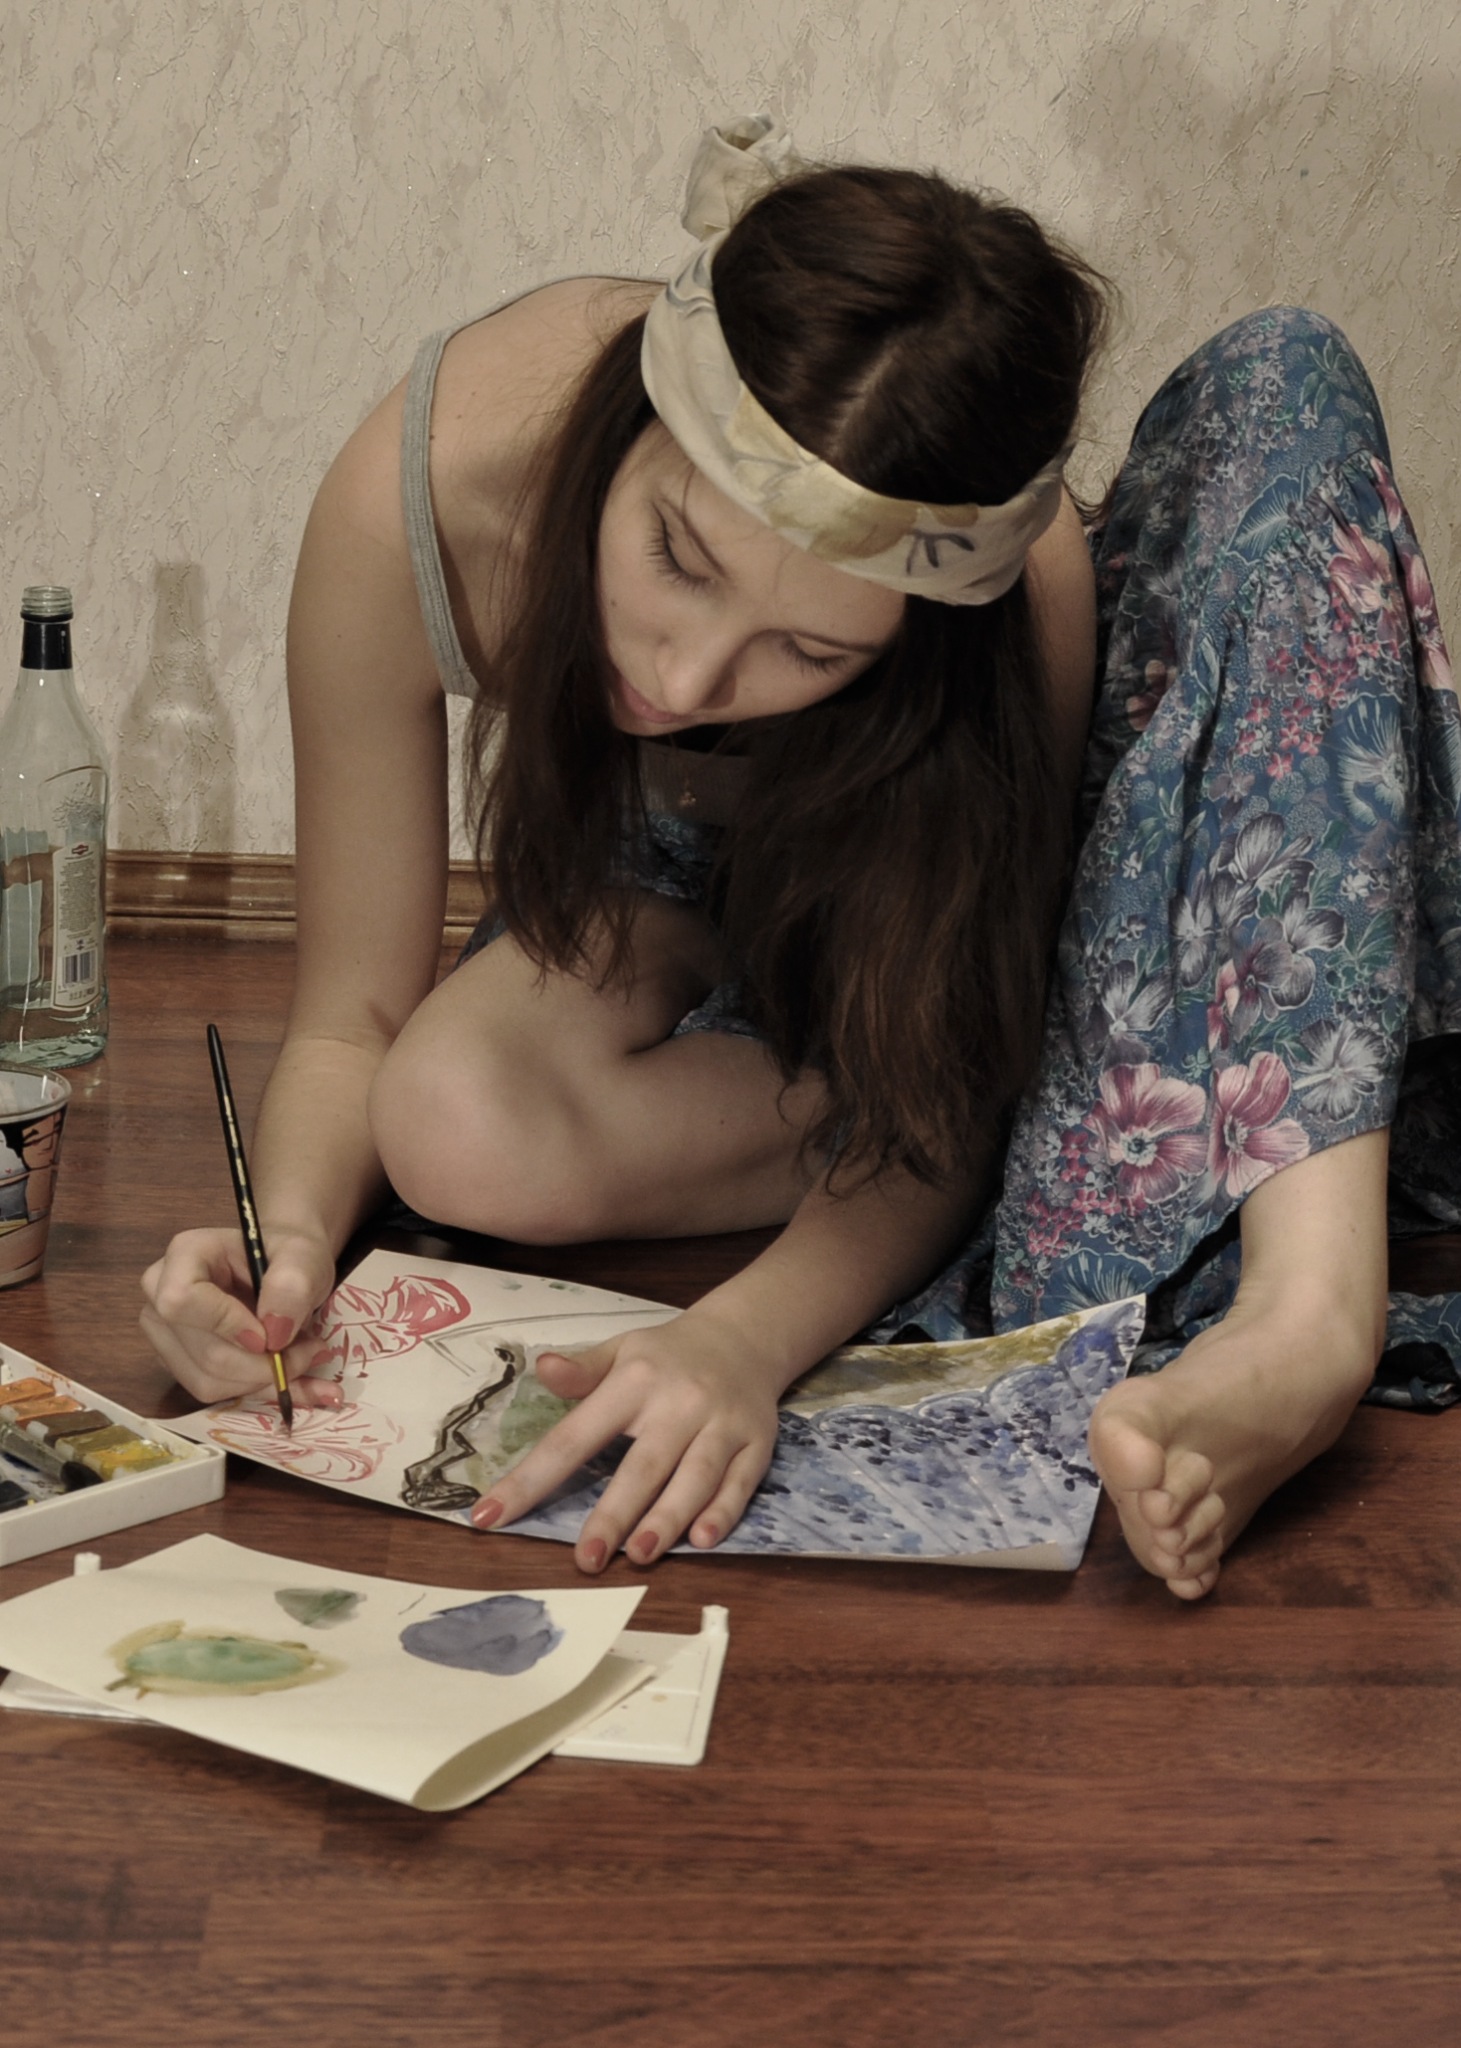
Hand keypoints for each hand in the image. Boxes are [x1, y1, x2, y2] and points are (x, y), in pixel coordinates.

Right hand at [139, 1225, 342, 1407]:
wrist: (285, 1268)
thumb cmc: (289, 1254)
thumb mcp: (305, 1256)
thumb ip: (292, 1285)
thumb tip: (274, 1334)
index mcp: (186, 1253)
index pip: (181, 1300)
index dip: (225, 1325)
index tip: (269, 1336)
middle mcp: (161, 1293)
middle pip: (204, 1353)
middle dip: (264, 1365)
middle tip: (312, 1351)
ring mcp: (165, 1331)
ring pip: (208, 1381)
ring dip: (264, 1380)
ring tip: (302, 1355)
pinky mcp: (178, 1361)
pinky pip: (213, 1391)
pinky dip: (258, 1389)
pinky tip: (288, 1376)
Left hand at [470, 1308, 782, 1571]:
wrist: (744, 1338)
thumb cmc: (667, 1356)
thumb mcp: (621, 1351)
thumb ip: (582, 1370)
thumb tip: (543, 1369)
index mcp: (634, 1381)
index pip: (574, 1436)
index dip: (532, 1478)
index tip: (490, 1517)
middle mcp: (680, 1402)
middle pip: (644, 1465)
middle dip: (614, 1513)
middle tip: (587, 1559)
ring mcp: (722, 1423)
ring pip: (696, 1477)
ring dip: (668, 1518)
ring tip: (640, 1554)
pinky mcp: (758, 1442)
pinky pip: (741, 1482)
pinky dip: (724, 1511)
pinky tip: (702, 1539)